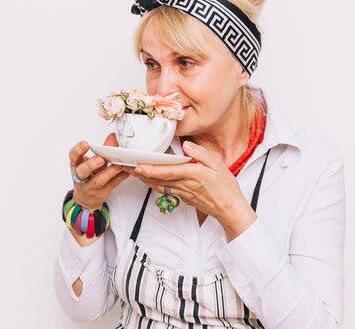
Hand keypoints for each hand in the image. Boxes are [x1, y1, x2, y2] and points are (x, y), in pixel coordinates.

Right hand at [68, 133, 129, 209]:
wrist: (86, 198)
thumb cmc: (88, 175)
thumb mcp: (91, 161)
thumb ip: (101, 150)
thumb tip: (113, 137)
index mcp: (76, 165)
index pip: (73, 157)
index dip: (78, 150)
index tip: (85, 144)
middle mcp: (81, 177)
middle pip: (82, 171)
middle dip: (91, 164)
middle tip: (100, 159)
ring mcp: (91, 187)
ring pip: (98, 181)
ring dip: (109, 172)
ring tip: (118, 165)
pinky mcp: (102, 193)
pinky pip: (112, 185)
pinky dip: (120, 177)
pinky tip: (127, 171)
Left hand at [123, 140, 256, 239]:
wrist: (229, 209)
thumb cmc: (225, 187)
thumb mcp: (218, 164)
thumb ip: (201, 153)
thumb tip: (186, 145)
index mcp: (192, 174)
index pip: (167, 172)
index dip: (151, 169)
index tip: (138, 165)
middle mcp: (184, 185)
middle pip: (157, 179)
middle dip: (140, 173)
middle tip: (125, 165)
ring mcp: (182, 192)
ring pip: (158, 185)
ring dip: (144, 179)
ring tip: (131, 171)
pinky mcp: (182, 197)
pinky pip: (164, 189)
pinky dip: (153, 184)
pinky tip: (148, 179)